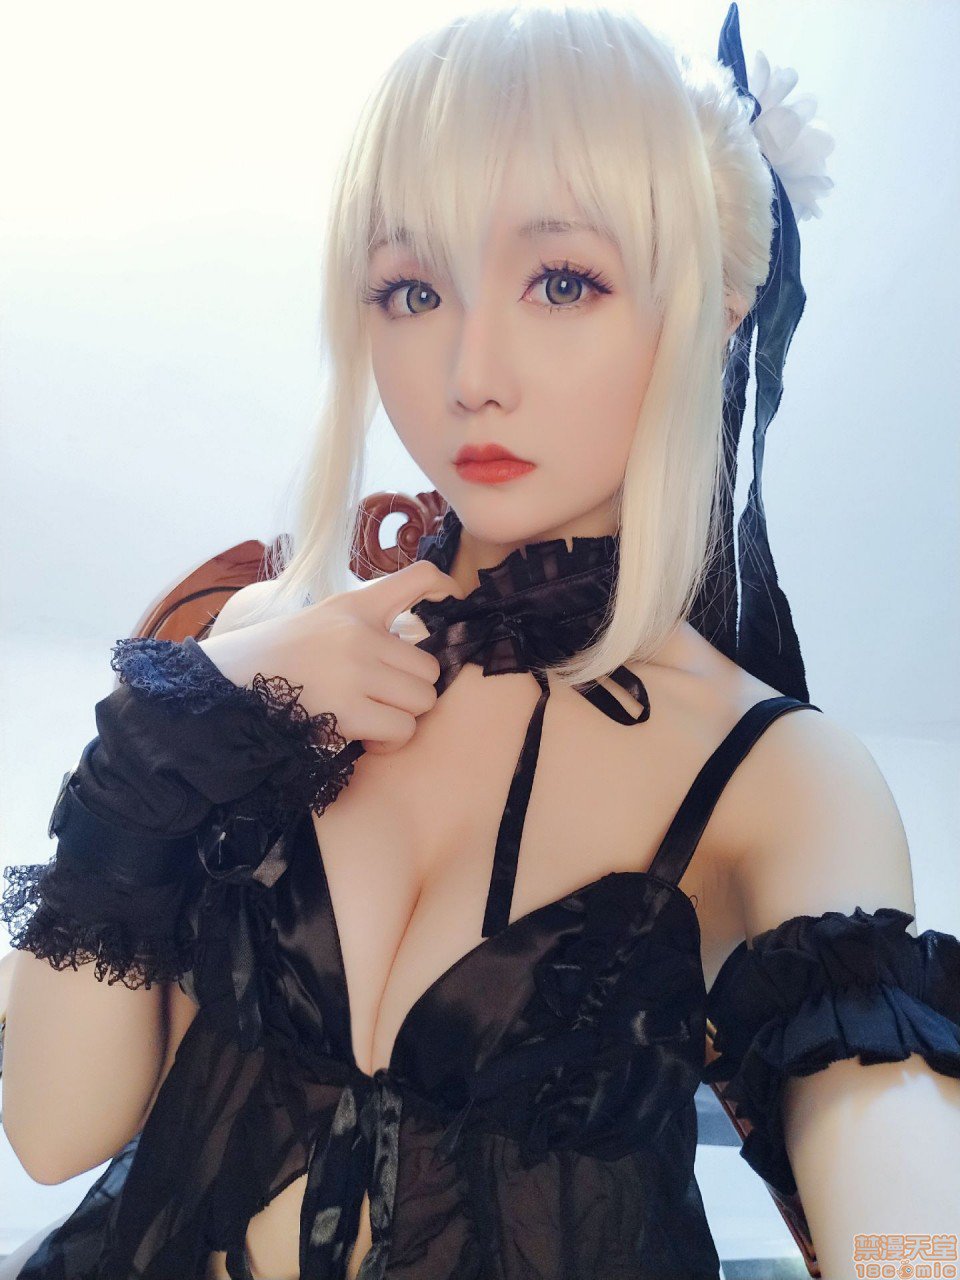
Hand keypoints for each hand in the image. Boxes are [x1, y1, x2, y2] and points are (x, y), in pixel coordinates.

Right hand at [198, 561, 465, 755]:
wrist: (227, 683)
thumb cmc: (277, 658)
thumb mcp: (320, 622)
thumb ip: (365, 627)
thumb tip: (414, 648)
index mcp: (354, 605)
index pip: (417, 578)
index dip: (444, 588)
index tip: (453, 598)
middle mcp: (360, 632)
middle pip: (429, 666)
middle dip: (411, 689)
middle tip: (381, 698)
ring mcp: (356, 670)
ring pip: (423, 700)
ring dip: (402, 717)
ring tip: (371, 718)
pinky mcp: (348, 709)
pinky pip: (402, 729)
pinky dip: (390, 741)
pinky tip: (366, 738)